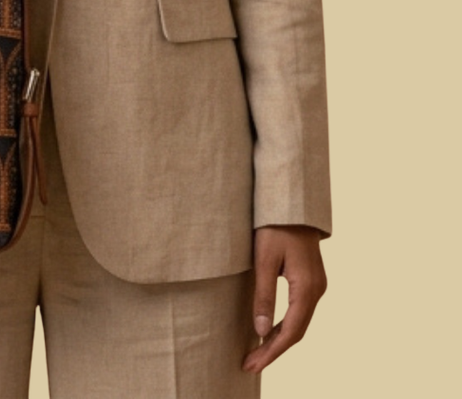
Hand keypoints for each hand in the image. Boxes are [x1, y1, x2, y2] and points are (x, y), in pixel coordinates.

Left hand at [242, 225, 326, 373]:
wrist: (293, 202)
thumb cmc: (275, 226)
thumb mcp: (264, 258)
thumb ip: (263, 294)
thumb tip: (260, 330)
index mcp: (306, 287)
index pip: (290, 332)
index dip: (271, 352)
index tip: (251, 364)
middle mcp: (317, 290)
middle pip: (296, 331)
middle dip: (273, 350)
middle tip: (250, 363)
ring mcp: (316, 286)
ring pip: (299, 323)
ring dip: (279, 339)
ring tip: (256, 352)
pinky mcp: (311, 280)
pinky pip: (300, 311)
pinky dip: (285, 325)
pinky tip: (269, 330)